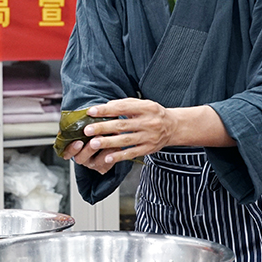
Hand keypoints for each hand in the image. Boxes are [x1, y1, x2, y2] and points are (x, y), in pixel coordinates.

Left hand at [61, 98, 232, 173]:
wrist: (174, 127)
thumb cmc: (154, 113)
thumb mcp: (143, 104)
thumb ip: (125, 104)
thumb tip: (104, 106)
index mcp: (146, 108)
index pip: (123, 108)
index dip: (106, 110)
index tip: (91, 111)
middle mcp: (148, 122)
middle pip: (122, 125)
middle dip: (103, 128)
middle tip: (87, 130)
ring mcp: (149, 137)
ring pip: (125, 140)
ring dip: (108, 143)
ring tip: (93, 143)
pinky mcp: (148, 149)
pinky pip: (132, 153)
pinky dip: (119, 156)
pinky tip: (107, 157)